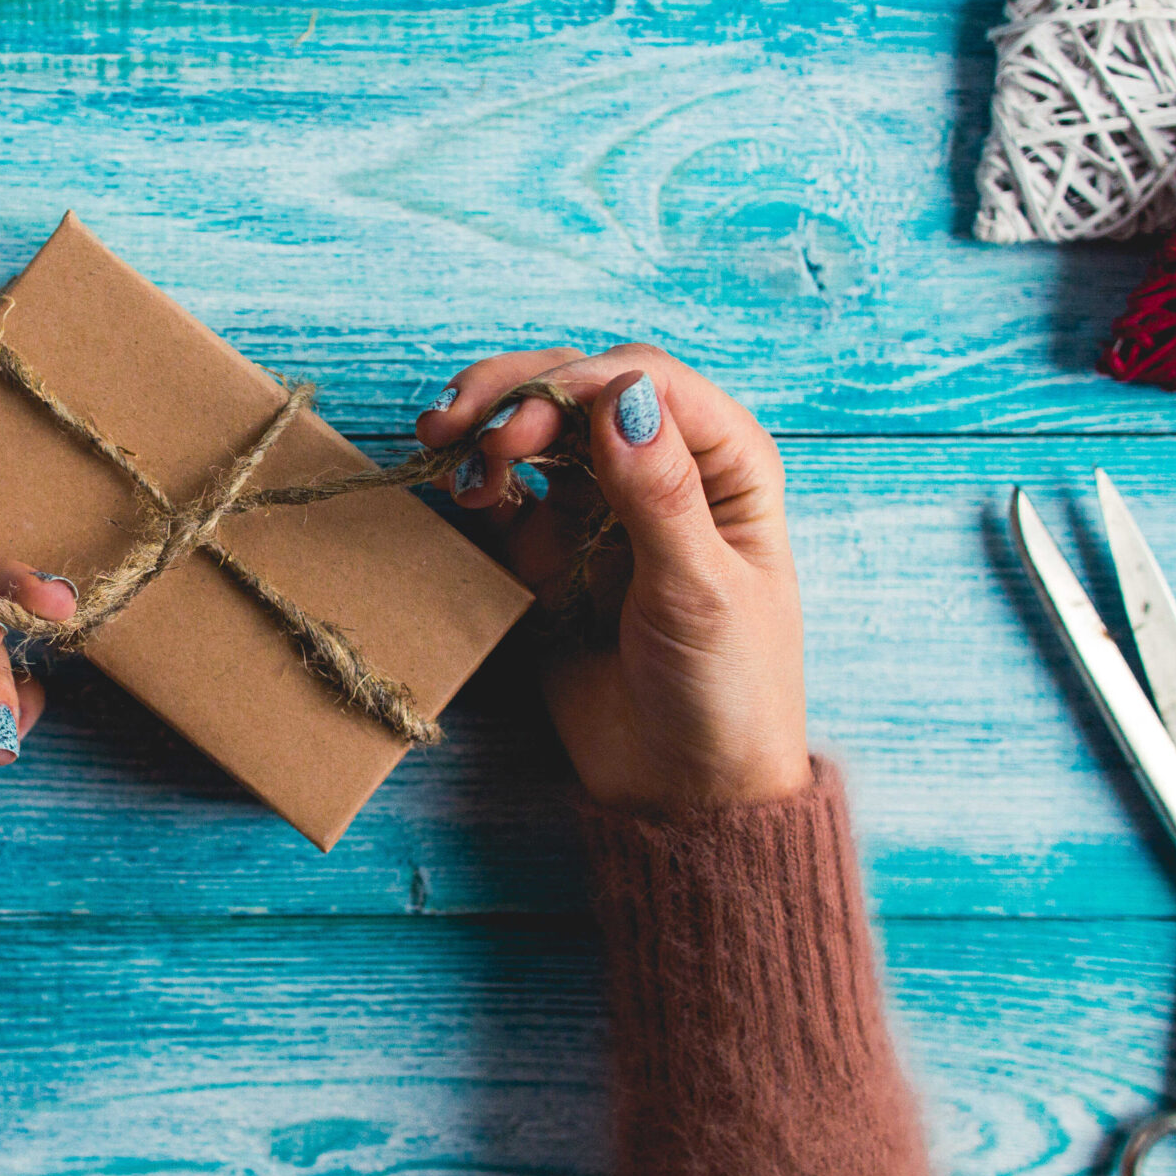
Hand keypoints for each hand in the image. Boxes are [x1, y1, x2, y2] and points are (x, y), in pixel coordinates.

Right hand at [417, 345, 809, 812]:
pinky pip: (506, 495)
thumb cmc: (727, 694)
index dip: (581, 383)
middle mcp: (661, 471)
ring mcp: (601, 509)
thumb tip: (621, 395)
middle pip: (582, 389)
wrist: (681, 791)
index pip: (649, 383)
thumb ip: (660, 493)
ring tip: (449, 451)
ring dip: (488, 428)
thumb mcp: (701, 592)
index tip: (525, 418)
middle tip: (464, 426)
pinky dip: (477, 482)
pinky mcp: (550, 551)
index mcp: (725, 465)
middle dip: (518, 395)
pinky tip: (463, 495)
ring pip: (537, 430)